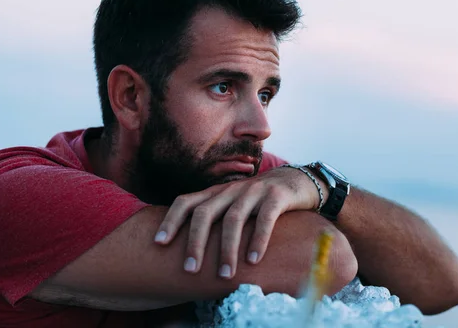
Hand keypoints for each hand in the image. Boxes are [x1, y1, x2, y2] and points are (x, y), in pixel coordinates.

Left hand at [153, 166, 323, 278]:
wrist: (297, 182)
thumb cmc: (260, 202)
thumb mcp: (234, 205)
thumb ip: (216, 220)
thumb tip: (191, 250)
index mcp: (217, 192)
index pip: (187, 201)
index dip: (171, 220)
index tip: (159, 243)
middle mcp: (232, 189)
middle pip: (206, 212)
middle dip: (195, 241)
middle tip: (190, 270)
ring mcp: (255, 191)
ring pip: (233, 218)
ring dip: (227, 249)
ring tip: (224, 275)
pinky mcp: (277, 196)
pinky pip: (264, 218)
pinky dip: (257, 240)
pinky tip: (254, 260)